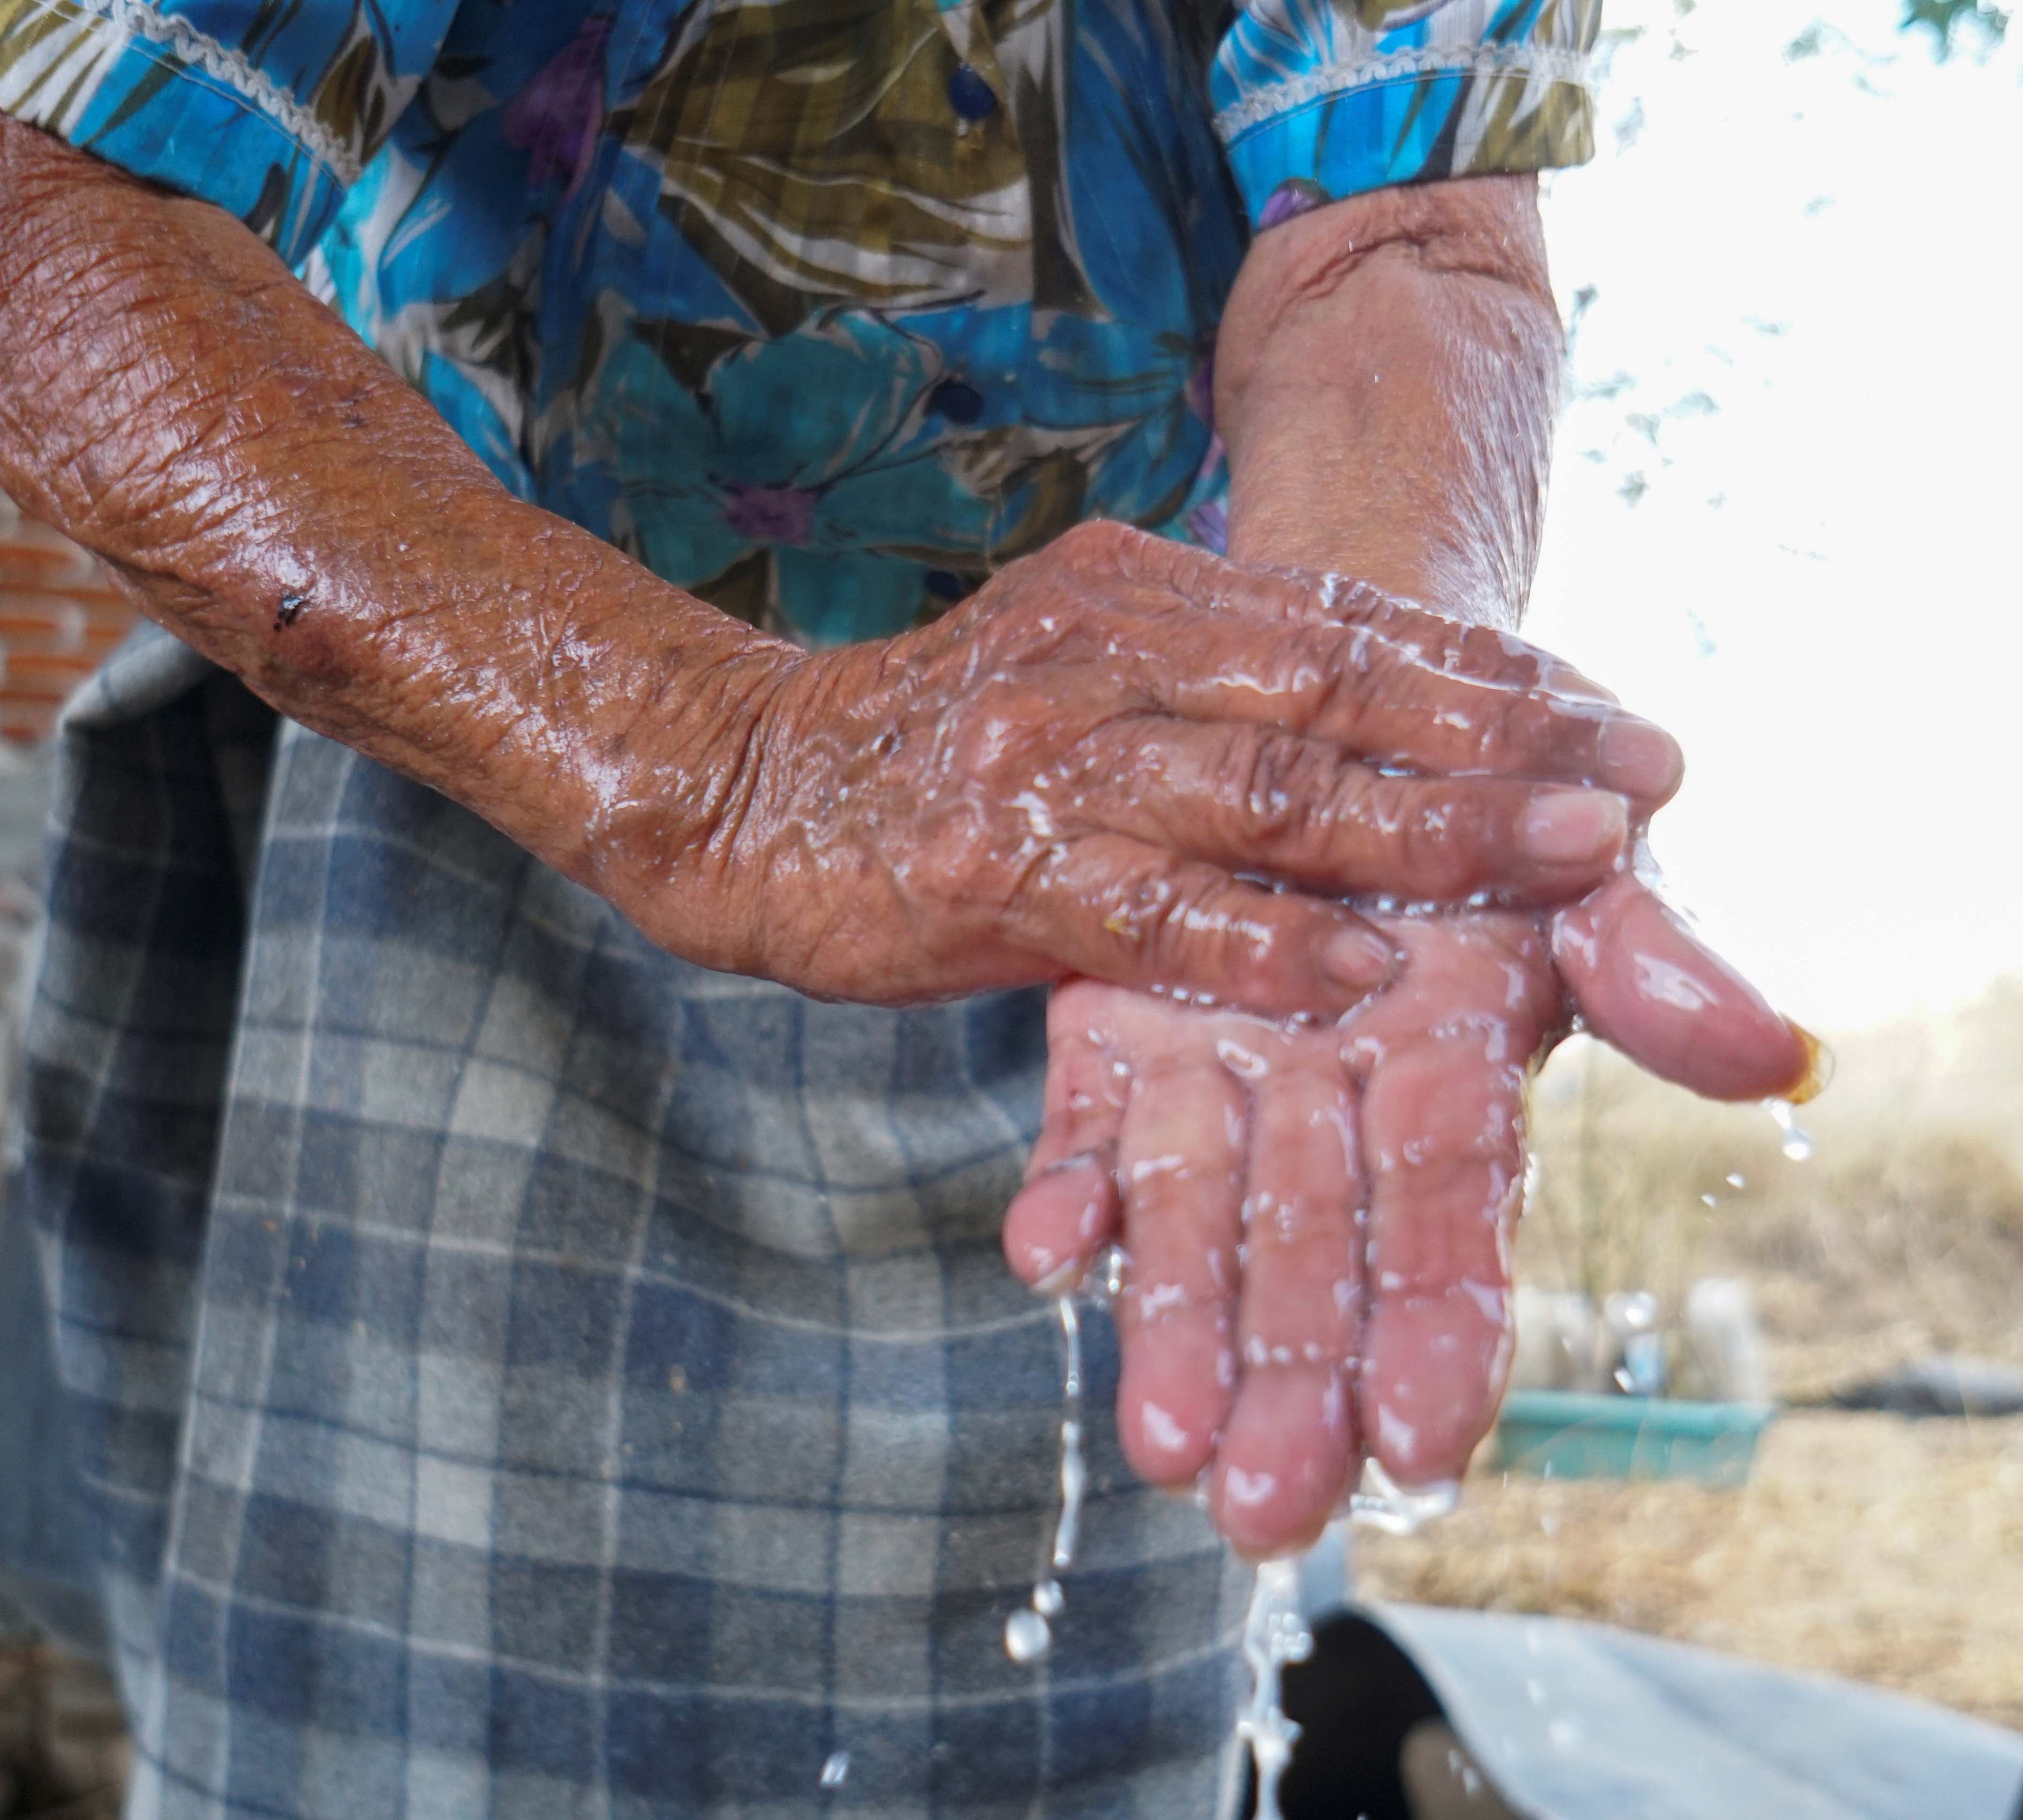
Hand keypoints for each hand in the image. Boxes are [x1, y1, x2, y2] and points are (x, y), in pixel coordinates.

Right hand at [678, 520, 1687, 1018]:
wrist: (739, 790)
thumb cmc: (933, 746)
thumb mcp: (1081, 667)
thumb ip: (1211, 683)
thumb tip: (1383, 720)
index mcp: (1133, 591)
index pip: (1346, 625)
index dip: (1496, 677)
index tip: (1624, 722)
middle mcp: (1097, 652)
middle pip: (1335, 693)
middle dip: (1505, 744)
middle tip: (1645, 784)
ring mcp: (1043, 761)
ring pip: (1270, 793)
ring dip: (1431, 833)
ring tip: (1566, 862)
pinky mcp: (991, 873)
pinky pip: (1158, 915)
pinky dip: (1268, 946)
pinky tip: (1367, 975)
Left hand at [998, 873, 1817, 1557]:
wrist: (1350, 707)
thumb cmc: (1489, 804)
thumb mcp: (1583, 866)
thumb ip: (1652, 962)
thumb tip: (1772, 1055)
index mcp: (1447, 1074)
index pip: (1449, 1223)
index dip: (1439, 1328)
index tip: (1424, 1446)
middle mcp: (1327, 1096)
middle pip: (1310, 1257)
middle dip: (1291, 1383)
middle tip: (1264, 1511)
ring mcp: (1212, 1069)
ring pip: (1193, 1220)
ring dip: (1176, 1328)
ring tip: (1162, 1446)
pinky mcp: (1112, 1030)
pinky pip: (1086, 1128)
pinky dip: (1068, 1192)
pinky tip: (1044, 1254)